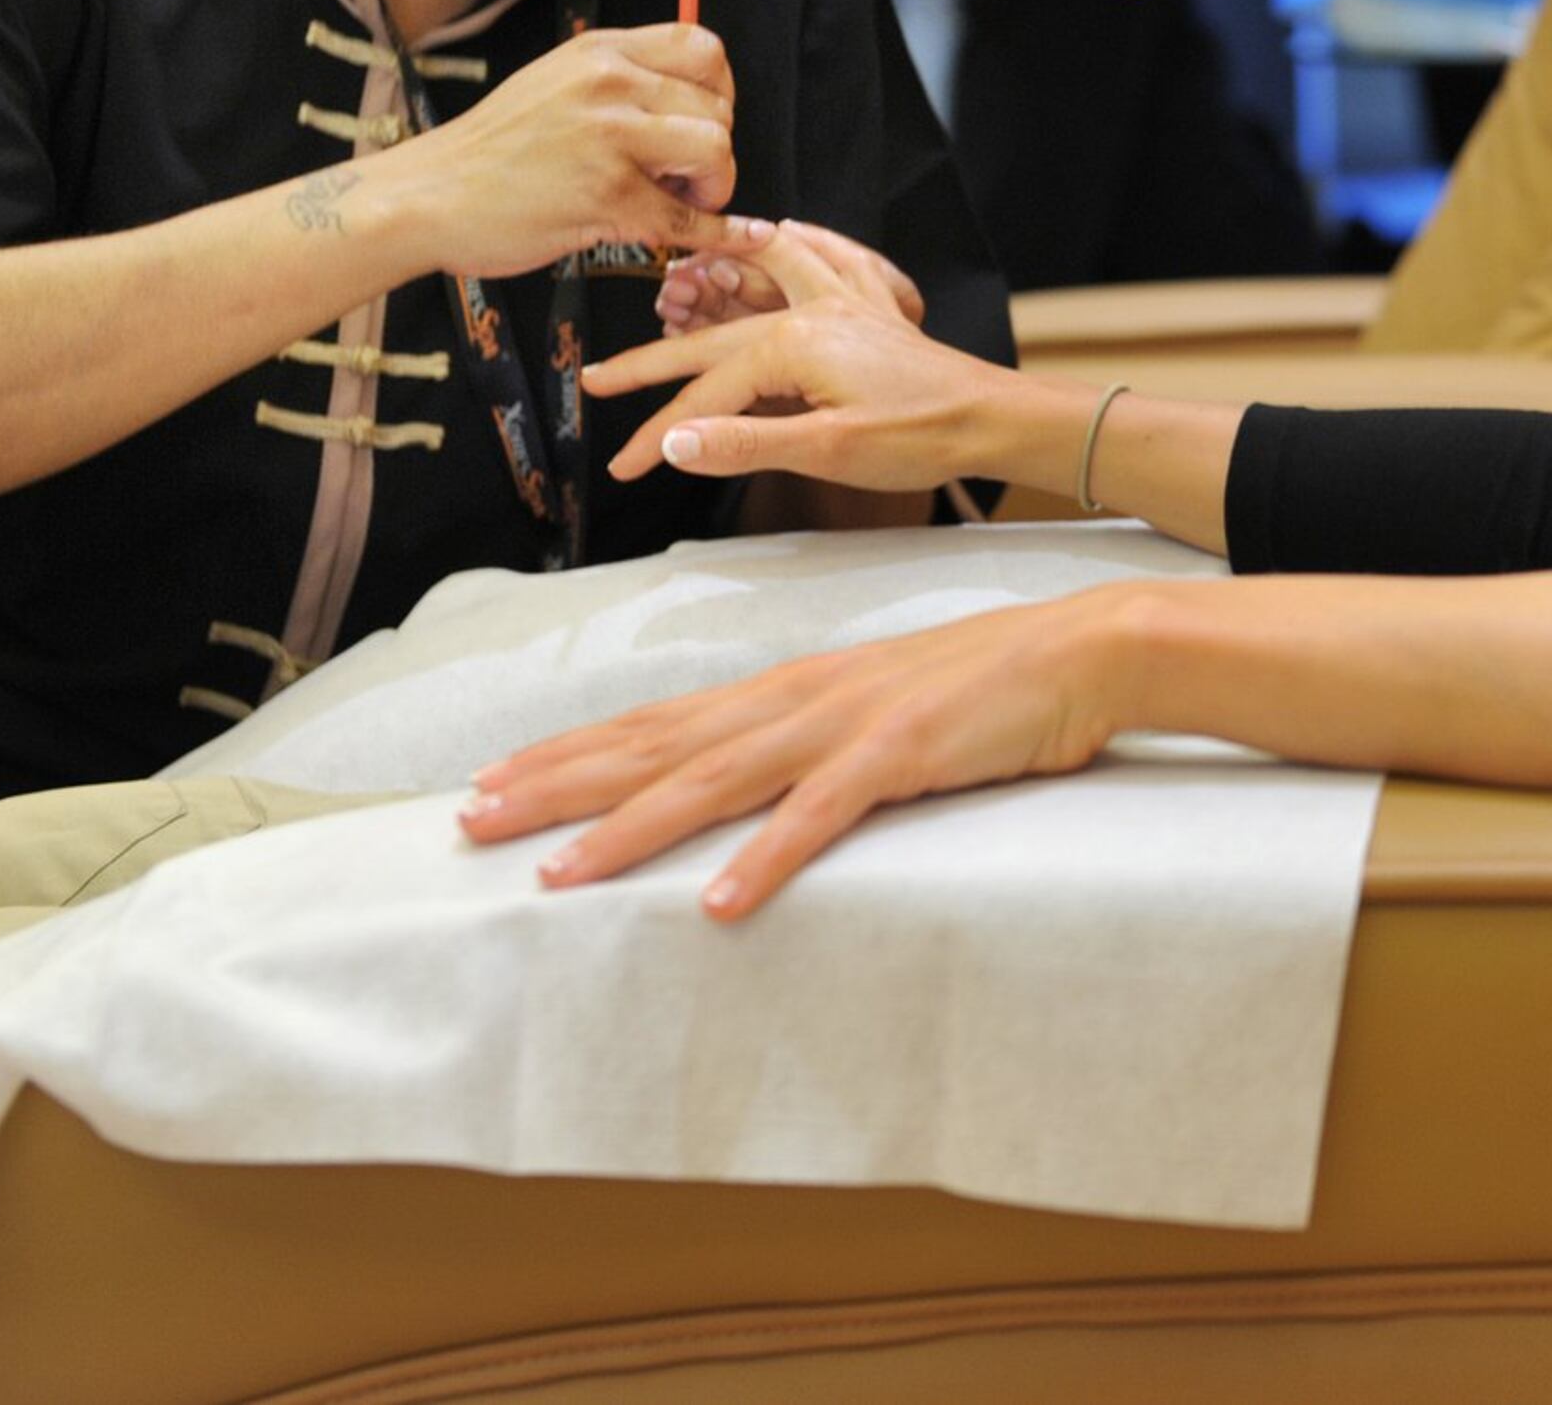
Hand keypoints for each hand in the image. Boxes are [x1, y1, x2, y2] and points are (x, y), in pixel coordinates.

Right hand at [372, 25, 758, 279]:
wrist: (427, 195)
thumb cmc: (492, 149)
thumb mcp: (555, 82)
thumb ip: (619, 81)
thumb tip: (691, 102)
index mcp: (600, 51)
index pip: (704, 49)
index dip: (719, 90)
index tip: (703, 120)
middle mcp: (609, 84)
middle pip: (717, 107)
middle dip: (714, 148)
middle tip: (683, 176)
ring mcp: (608, 138)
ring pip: (715, 151)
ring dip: (712, 186)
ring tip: (677, 200)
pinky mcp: (607, 196)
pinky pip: (690, 217)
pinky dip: (720, 233)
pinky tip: (733, 235)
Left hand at [457, 592, 1141, 917]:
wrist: (1083, 648)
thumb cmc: (986, 684)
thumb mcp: (879, 703)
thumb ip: (812, 736)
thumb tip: (752, 777)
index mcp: (790, 687)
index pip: (657, 721)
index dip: (570, 752)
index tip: (491, 779)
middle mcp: (798, 699)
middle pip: (657, 746)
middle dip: (559, 786)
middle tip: (468, 821)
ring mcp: (847, 725)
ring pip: (715, 780)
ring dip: (631, 829)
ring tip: (559, 877)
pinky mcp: (904, 755)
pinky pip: (821, 816)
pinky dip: (765, 858)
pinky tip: (717, 902)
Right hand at [588, 224, 1014, 494]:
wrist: (995, 418)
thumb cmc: (920, 435)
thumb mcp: (826, 450)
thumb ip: (744, 443)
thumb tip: (673, 445)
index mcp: (794, 344)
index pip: (705, 397)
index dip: (657, 435)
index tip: (622, 468)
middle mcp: (812, 310)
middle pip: (715, 340)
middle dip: (654, 365)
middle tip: (597, 382)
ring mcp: (843, 305)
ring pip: (761, 281)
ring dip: (714, 283)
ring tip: (671, 284)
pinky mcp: (870, 311)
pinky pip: (826, 259)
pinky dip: (797, 244)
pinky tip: (782, 231)